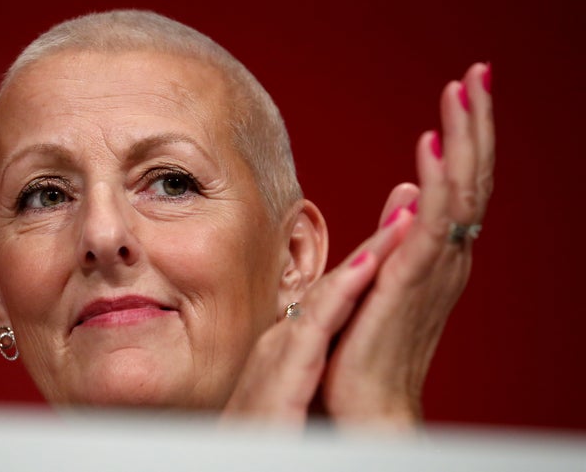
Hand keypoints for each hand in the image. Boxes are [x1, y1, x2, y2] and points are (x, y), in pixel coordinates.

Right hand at [222, 198, 413, 425]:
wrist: (241, 464)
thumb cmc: (268, 431)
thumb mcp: (294, 387)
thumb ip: (310, 358)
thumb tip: (331, 337)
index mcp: (288, 342)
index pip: (334, 295)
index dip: (368, 261)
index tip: (402, 232)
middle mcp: (283, 339)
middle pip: (333, 285)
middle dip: (375, 246)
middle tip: (412, 207)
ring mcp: (278, 352)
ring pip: (328, 295)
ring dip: (367, 257)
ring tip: (402, 224)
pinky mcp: (282, 375)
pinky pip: (316, 328)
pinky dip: (343, 295)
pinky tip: (368, 269)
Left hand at [321, 62, 494, 426]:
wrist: (367, 405)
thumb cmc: (370, 343)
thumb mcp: (383, 273)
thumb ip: (400, 232)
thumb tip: (410, 189)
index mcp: (437, 253)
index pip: (460, 184)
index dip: (466, 137)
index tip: (463, 92)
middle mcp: (446, 257)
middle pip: (470, 178)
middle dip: (476, 124)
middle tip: (478, 74)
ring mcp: (433, 269)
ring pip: (460, 192)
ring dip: (464, 139)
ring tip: (464, 90)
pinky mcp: (410, 284)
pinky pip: (431, 228)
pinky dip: (437, 185)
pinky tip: (432, 148)